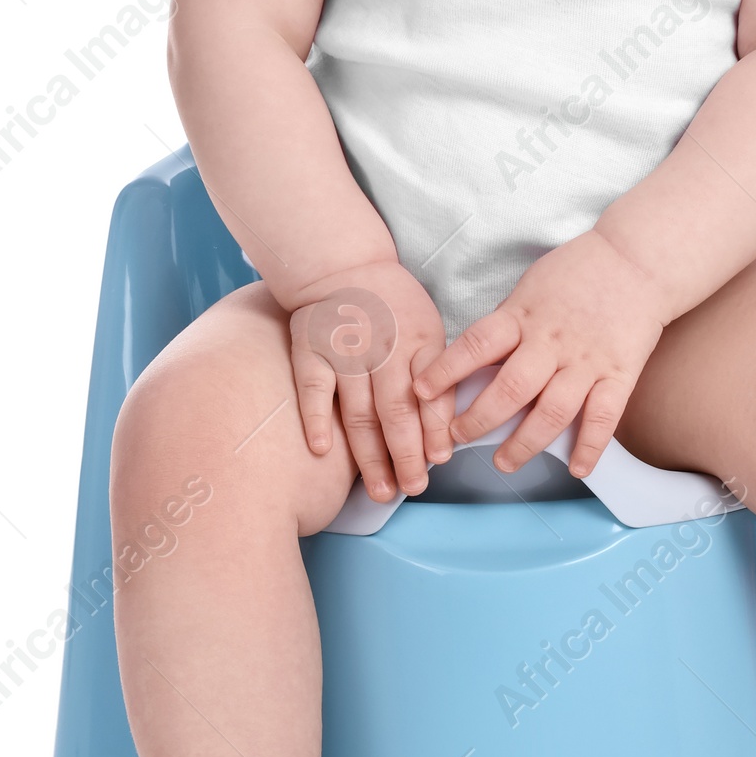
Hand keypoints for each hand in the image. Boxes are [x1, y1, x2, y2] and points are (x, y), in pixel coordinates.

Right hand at [288, 259, 455, 501]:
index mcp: (419, 342)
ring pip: (359, 413)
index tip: (439, 461)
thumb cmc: (393, 305)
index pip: (431, 393)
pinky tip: (322, 450)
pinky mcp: (311, 352)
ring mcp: (345, 352)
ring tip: (382, 490)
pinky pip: (313, 390)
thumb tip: (445, 429)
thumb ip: (435, 372)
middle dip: (407, 455)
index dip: (436, 430)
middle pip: (396, 411)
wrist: (343, 266)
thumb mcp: (428, 328)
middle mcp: (383, 349)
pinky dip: (315, 420)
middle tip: (413, 488)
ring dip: (370, 456)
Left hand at [411, 229, 668, 478]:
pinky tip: (577, 468)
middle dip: (479, 420)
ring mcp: (587, 361)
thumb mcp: (530, 287)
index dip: (446, 371)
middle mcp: (552, 342)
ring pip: (553, 412)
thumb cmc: (578, 271)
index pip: (477, 345)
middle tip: (458, 438)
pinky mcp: (619, 373)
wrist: (637, 260)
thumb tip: (475, 360)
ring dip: (525, 443)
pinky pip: (604, 416)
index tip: (421, 392)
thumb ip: (507, 324)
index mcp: (524, 316)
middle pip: (511, 389)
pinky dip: (590, 446)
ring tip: (504, 462)